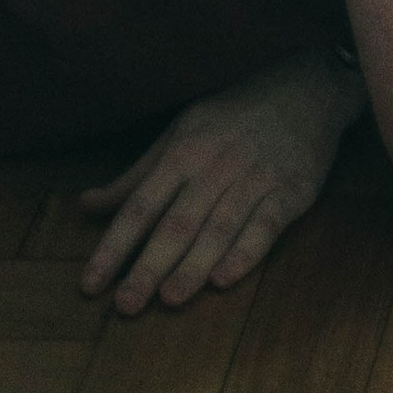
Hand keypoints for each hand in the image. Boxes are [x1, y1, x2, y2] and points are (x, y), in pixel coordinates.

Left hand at [79, 48, 365, 313]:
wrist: (306, 86)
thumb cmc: (233, 116)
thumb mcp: (180, 132)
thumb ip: (137, 175)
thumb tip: (86, 206)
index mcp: (184, 151)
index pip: (140, 206)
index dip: (113, 247)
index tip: (90, 285)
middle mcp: (216, 165)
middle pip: (177, 222)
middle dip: (149, 266)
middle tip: (125, 307)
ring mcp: (255, 176)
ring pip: (219, 227)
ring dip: (193, 265)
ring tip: (169, 300)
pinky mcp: (291, 189)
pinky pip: (266, 225)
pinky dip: (245, 252)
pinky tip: (224, 278)